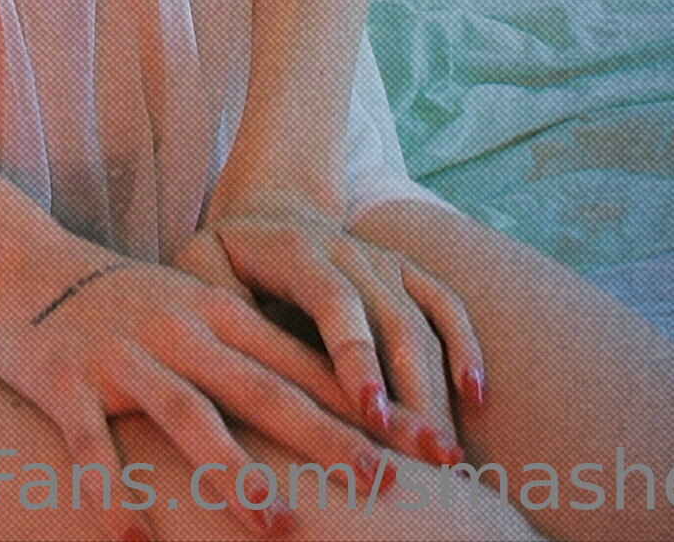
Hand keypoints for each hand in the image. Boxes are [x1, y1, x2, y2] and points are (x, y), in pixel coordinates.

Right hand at [0, 236, 394, 541]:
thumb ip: (252, 349)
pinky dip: (112, 492)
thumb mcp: (196, 310)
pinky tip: (134, 541)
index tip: (415, 441)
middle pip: (260, 388)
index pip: (299, 361)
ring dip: (234, 472)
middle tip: (380, 482)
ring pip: (187, 415)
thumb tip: (332, 400)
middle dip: (324, 436)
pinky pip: (91, 444)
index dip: (357, 402)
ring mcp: (122, 355)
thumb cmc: (126, 301)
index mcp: (215, 313)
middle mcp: (177, 330)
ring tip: (278, 523)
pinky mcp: (66, 382)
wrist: (25, 266)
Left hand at [177, 201, 483, 467]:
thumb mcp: (200, 265)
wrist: (266, 213)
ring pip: (423, 322)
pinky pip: (446, 303)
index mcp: (300, 252)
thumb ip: (211, 303)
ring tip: (444, 452)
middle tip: (421, 460)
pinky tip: (474, 394)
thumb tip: (224, 354)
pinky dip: (465, 344)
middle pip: (393, 321)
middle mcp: (350, 251)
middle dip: (410, 393)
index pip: (335, 302)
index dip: (355, 356)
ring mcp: (383, 260)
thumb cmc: (224, 258)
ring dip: (438, 388)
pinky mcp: (405, 272)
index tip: (371, 413)